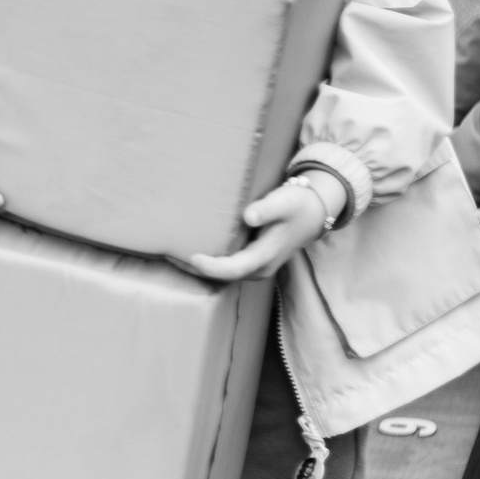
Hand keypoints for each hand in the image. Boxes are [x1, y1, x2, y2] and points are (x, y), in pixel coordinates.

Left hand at [182, 179, 329, 281]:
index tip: (192, 258)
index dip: (212, 267)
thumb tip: (249, 216)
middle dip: (195, 270)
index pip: (234, 269)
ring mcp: (254, 267)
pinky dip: (206, 264)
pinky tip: (186, 252)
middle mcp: (258, 268)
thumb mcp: (285, 202)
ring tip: (170, 254)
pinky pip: (224, 268)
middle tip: (167, 254)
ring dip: (197, 269)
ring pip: (222, 275)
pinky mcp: (249, 262)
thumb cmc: (296, 205)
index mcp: (265, 256)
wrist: (312, 213)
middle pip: (222, 276)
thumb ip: (267, 209)